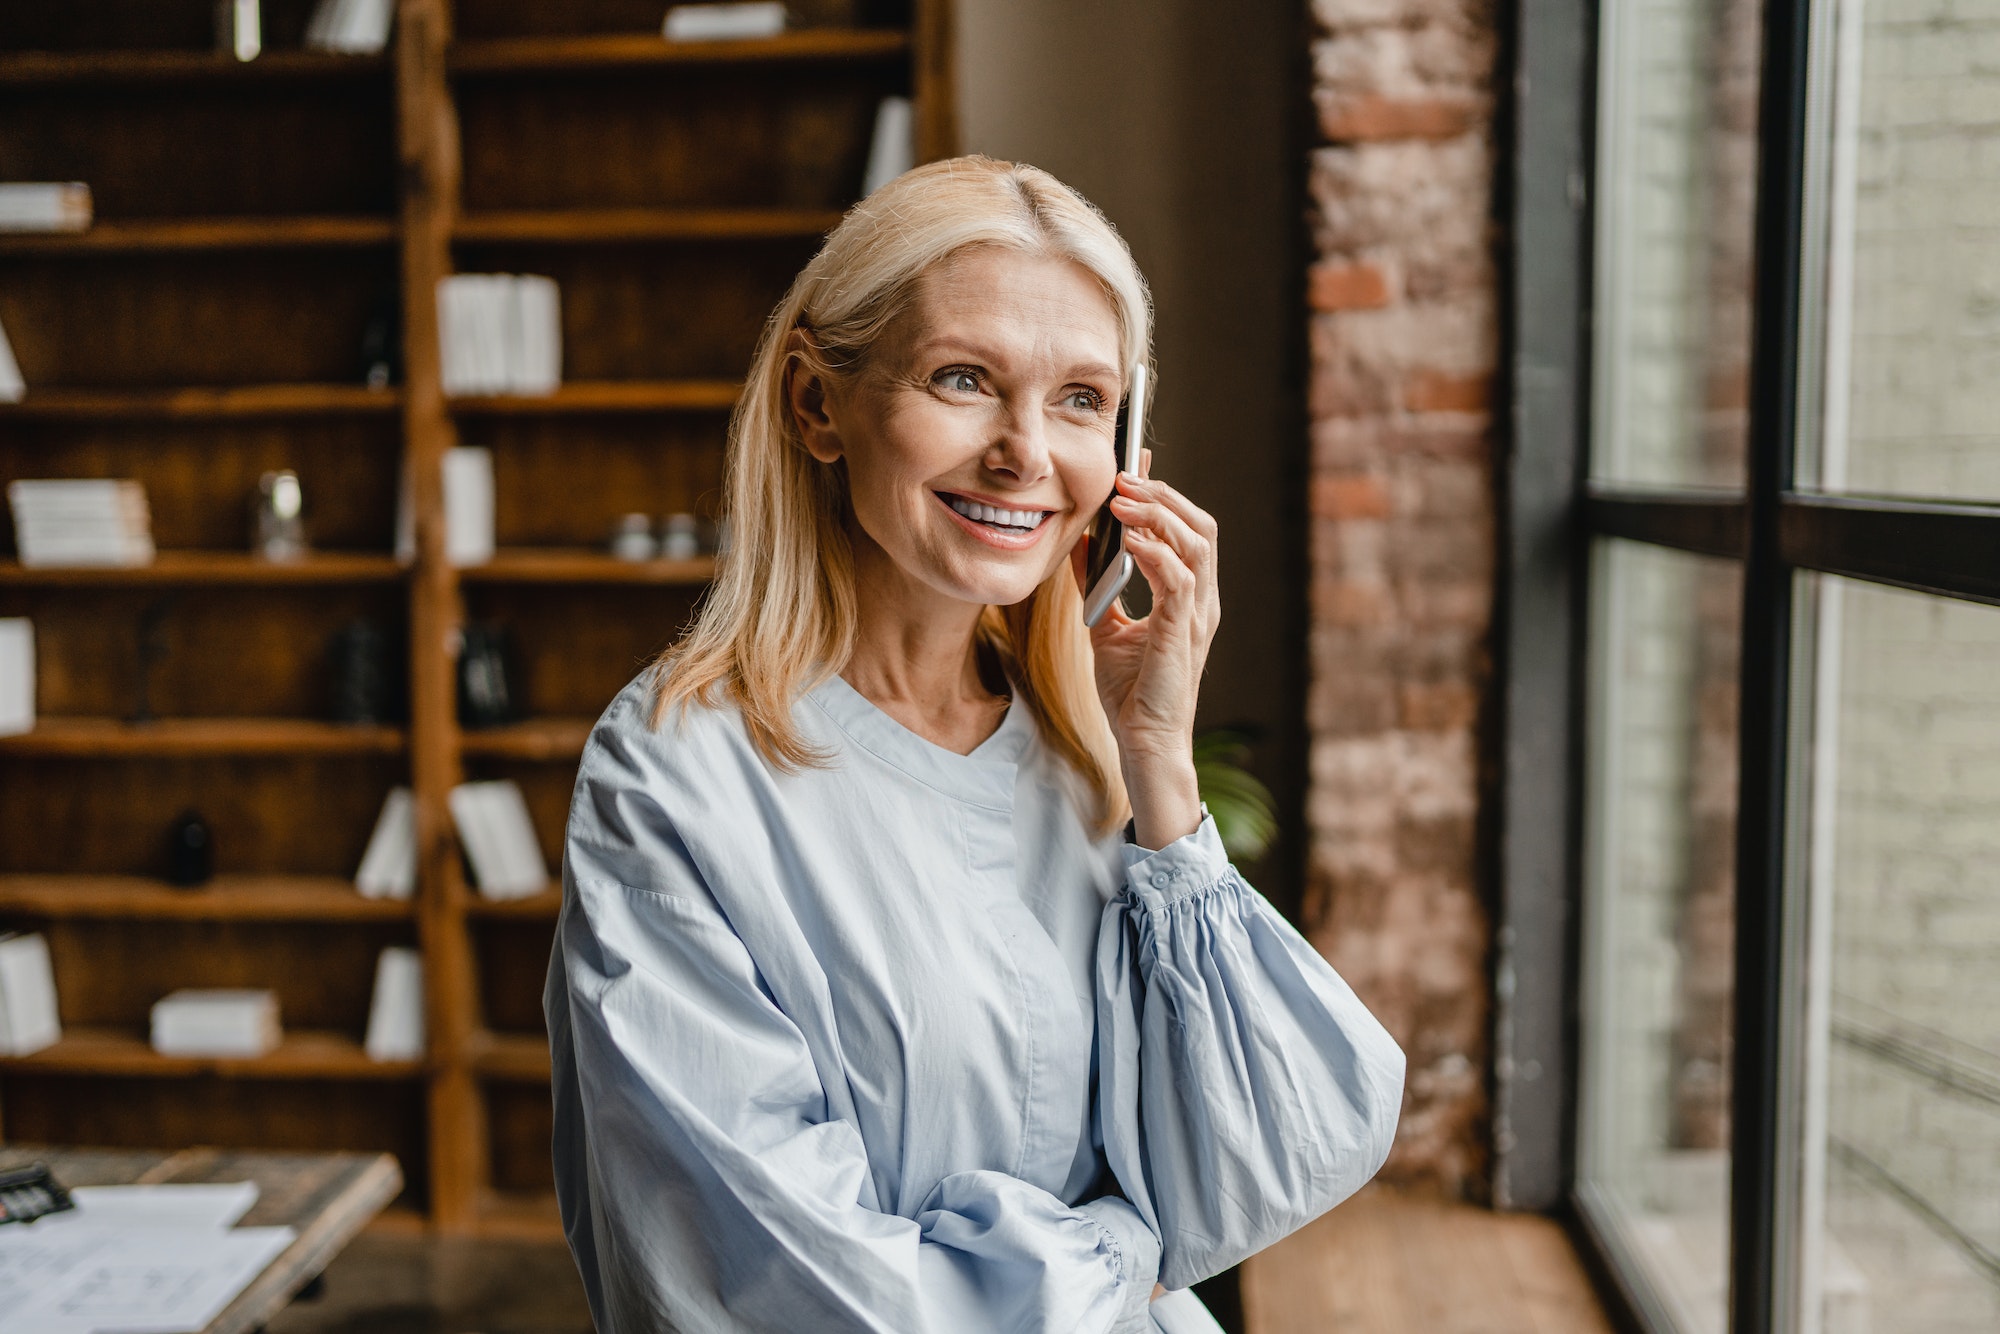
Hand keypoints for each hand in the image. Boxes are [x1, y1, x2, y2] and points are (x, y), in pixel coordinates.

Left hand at [1078, 461, 1219, 848]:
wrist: (1143, 741)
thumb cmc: (1131, 691)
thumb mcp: (1105, 624)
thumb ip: (1098, 584)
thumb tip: (1079, 543)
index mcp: (1187, 596)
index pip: (1187, 529)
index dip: (1165, 493)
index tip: (1135, 464)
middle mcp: (1201, 600)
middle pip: (1200, 525)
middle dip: (1163, 494)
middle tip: (1125, 477)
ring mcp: (1196, 615)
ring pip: (1196, 543)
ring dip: (1158, 514)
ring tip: (1124, 499)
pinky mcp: (1182, 633)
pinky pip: (1179, 579)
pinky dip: (1156, 552)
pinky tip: (1130, 539)